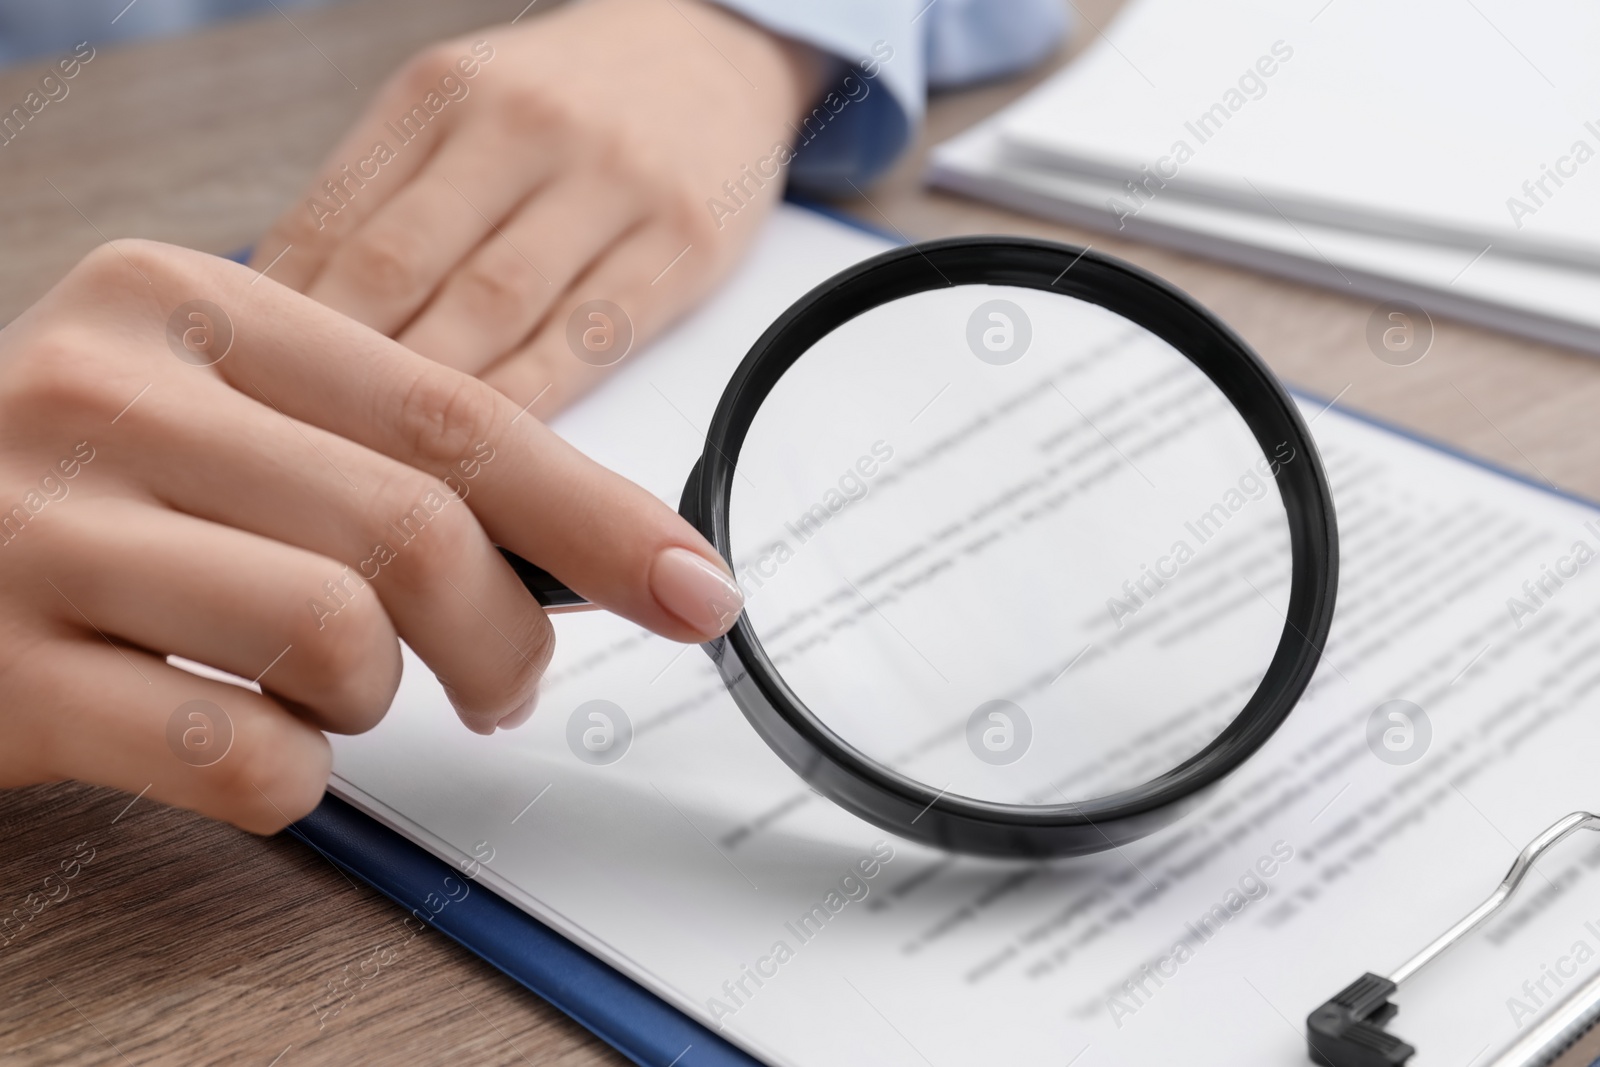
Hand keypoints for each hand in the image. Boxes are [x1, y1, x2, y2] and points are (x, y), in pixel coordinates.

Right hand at [0, 242, 743, 831]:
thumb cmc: (75, 489)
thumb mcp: (210, 414)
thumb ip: (370, 452)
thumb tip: (582, 544)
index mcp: (184, 307)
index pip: (454, 416)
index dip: (598, 515)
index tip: (691, 584)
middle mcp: (105, 398)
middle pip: (416, 528)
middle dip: (507, 638)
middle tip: (505, 682)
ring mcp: (37, 535)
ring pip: (339, 636)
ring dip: (378, 700)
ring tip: (333, 693)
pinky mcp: (4, 678)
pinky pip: (239, 754)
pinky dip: (291, 777)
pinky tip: (256, 744)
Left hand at [250, 0, 822, 414]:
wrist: (710, 59)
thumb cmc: (564, 107)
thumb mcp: (456, 117)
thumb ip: (380, 206)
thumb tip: (276, 322)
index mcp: (442, 93)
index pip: (331, 222)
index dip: (273, 326)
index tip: (241, 404)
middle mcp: (522, 126)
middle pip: (400, 269)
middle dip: (335, 373)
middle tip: (293, 457)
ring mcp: (609, 183)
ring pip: (492, 311)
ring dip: (427, 402)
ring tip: (379, 476)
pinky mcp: (681, 245)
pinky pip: (588, 341)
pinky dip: (530, 406)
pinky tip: (490, 458)